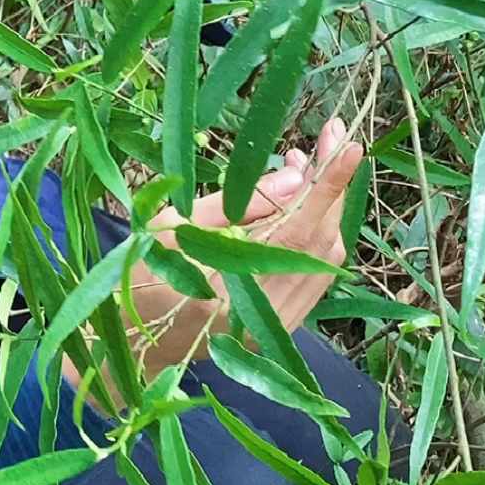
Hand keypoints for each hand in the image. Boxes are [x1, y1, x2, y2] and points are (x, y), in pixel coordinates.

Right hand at [130, 117, 361, 369]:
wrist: (133, 341)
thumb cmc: (139, 274)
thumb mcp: (172, 227)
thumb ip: (236, 204)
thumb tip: (295, 178)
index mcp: (225, 287)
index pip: (294, 230)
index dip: (326, 187)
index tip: (350, 147)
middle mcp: (260, 314)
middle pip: (319, 244)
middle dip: (329, 189)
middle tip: (323, 143)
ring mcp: (275, 326)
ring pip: (325, 261)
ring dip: (325, 211)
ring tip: (302, 169)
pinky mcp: (282, 327)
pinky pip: (317, 276)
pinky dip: (317, 237)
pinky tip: (301, 209)